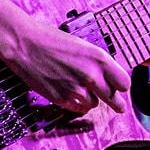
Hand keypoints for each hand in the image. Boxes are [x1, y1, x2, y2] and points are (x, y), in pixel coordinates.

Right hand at [12, 20, 132, 115]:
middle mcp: (91, 75)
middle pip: (114, 99)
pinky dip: (77, 103)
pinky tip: (69, 92)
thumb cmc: (51, 40)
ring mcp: (77, 89)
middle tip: (119, 106)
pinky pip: (78, 108)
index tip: (120, 88)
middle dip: (116, 103)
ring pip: (94, 104)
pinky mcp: (62, 100)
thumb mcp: (83, 46)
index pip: (124, 82)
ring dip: (90, 99)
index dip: (121, 85)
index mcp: (99, 58)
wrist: (25, 44)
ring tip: (79, 87)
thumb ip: (98, 63)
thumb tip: (108, 77)